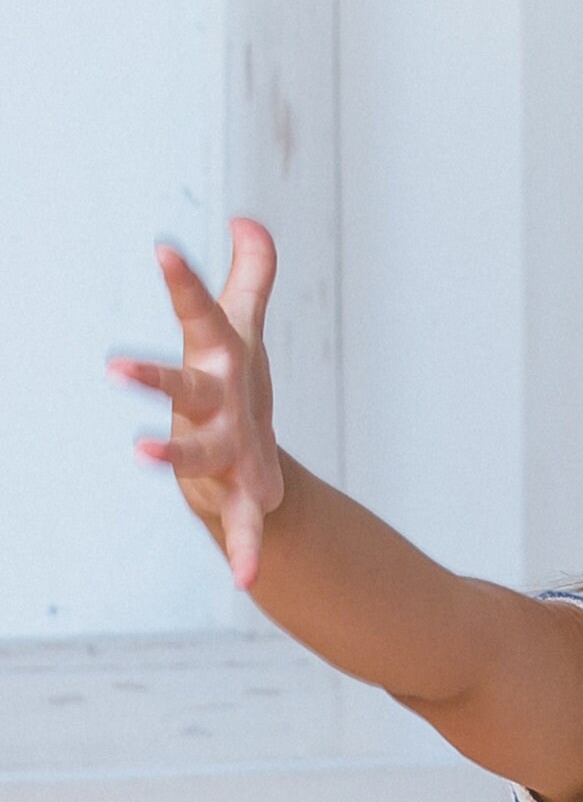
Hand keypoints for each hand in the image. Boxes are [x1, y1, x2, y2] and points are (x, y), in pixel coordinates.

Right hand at [112, 220, 285, 588]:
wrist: (238, 459)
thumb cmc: (234, 386)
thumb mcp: (246, 330)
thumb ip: (251, 279)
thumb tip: (251, 223)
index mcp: (215, 361)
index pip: (199, 313)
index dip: (185, 282)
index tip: (165, 247)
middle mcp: (209, 405)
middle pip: (181, 387)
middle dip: (151, 378)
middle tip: (112, 369)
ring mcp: (221, 450)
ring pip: (197, 451)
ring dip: (172, 453)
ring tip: (141, 453)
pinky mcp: (242, 493)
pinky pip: (243, 525)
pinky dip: (245, 549)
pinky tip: (247, 578)